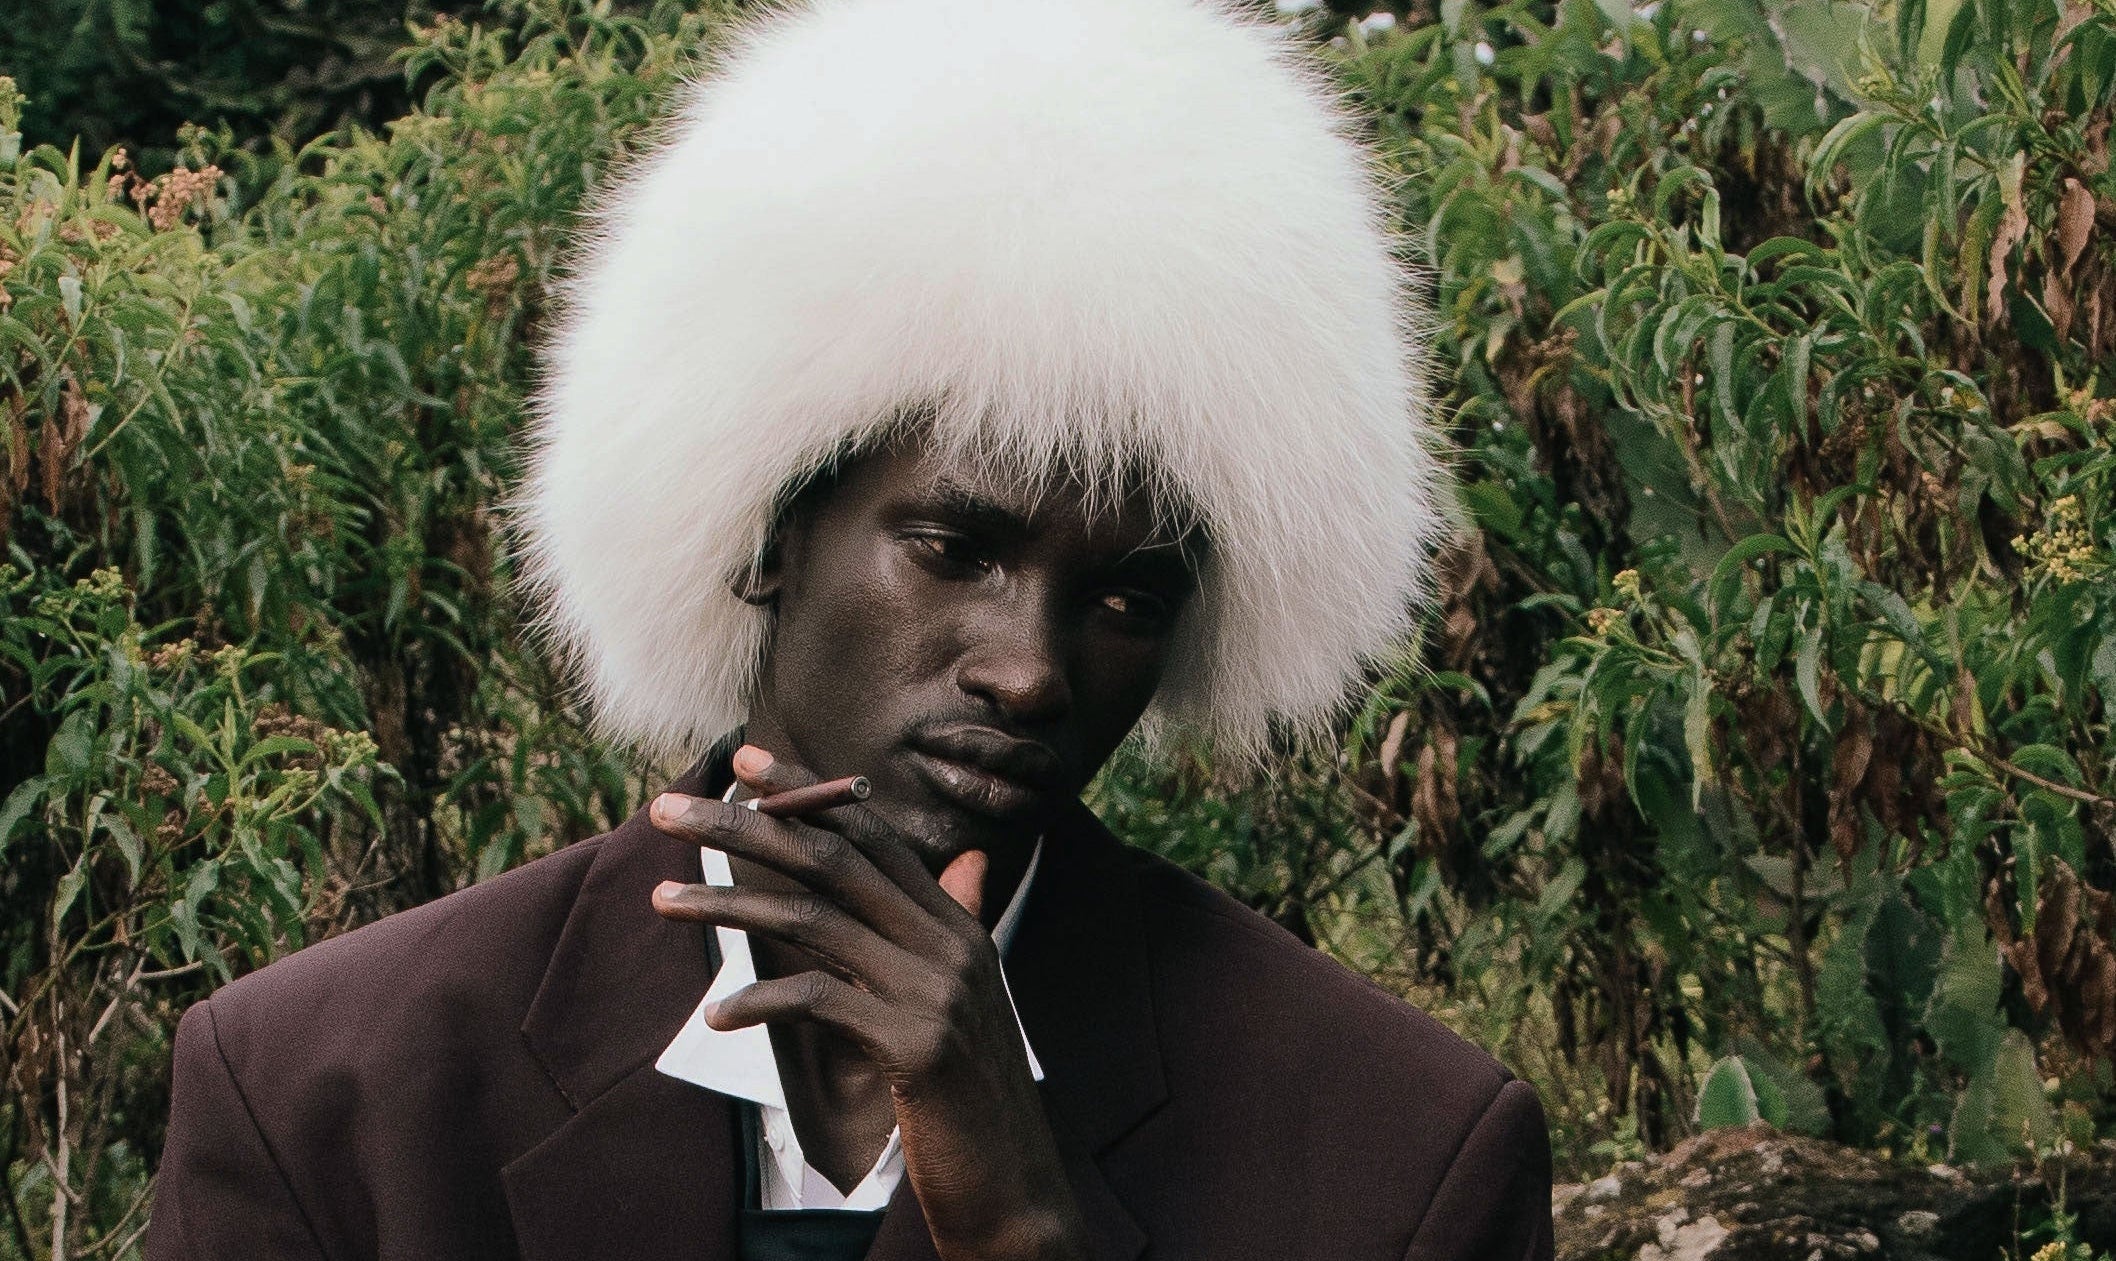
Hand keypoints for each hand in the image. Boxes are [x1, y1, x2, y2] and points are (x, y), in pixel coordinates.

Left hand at [648, 745, 1089, 1260]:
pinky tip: (718, 1015)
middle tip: (671, 809)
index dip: (807, 793)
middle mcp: (949, 944)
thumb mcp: (964, 1000)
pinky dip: (761, 1001)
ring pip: (814, 921)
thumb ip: (956, 924)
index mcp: (956, 925)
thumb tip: (966, 861)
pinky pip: (820, 1001)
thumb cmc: (970, 1096)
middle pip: (833, 859)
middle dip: (745, 827)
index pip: (872, 834)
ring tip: (662, 899)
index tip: (745, 764)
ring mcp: (935, 991)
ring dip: (727, 906)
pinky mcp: (916, 1045)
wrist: (1015, 1185)